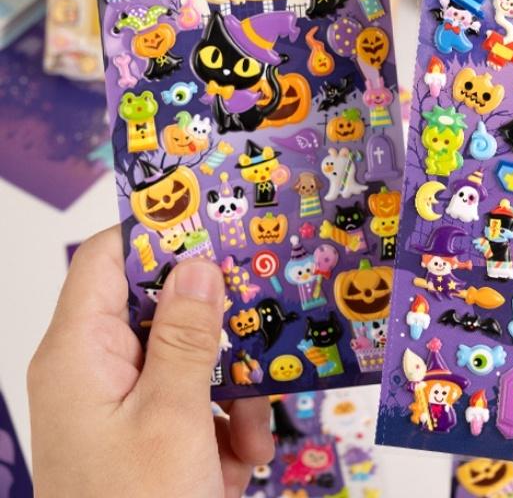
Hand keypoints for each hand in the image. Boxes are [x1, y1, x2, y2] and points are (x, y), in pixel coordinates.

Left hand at [28, 227, 273, 497]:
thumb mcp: (172, 418)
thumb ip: (186, 336)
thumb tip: (199, 263)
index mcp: (79, 352)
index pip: (107, 259)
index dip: (157, 232)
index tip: (216, 222)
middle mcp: (97, 367)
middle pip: (161, 306)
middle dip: (217, 322)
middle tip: (264, 317)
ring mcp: (124, 402)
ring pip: (189, 354)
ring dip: (233, 385)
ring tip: (252, 431)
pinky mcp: (148, 432)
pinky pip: (195, 398)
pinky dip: (226, 422)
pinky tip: (242, 459)